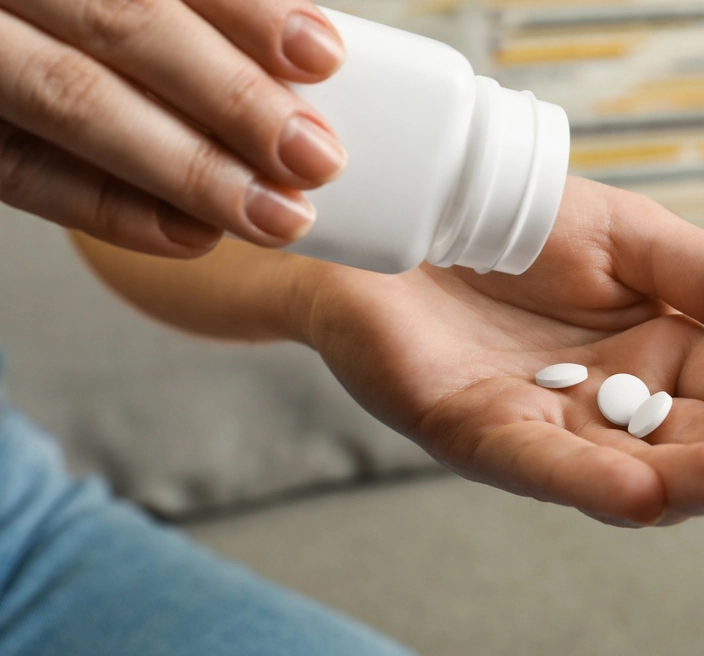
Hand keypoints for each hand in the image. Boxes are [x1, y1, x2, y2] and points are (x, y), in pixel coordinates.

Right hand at [0, 0, 345, 256]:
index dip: (246, 10)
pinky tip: (190, 235)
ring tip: (273, 215)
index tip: (322, 56)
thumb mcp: (123, 4)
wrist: (5, 38)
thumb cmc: (82, 19)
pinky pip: (22, 171)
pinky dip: (109, 208)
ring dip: (187, 167)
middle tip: (315, 157)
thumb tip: (300, 58)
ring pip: (71, 98)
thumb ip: (186, 15)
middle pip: (122, 24)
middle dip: (232, 97)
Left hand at [305, 177, 703, 527]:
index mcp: (656, 350)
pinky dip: (588, 482)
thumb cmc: (520, 220)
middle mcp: (609, 401)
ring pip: (628, 466)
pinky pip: (538, 463)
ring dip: (689, 478)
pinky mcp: (477, 430)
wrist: (410, 205)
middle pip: (693, 436)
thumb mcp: (635, 237)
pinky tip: (644, 492)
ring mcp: (545, 423)